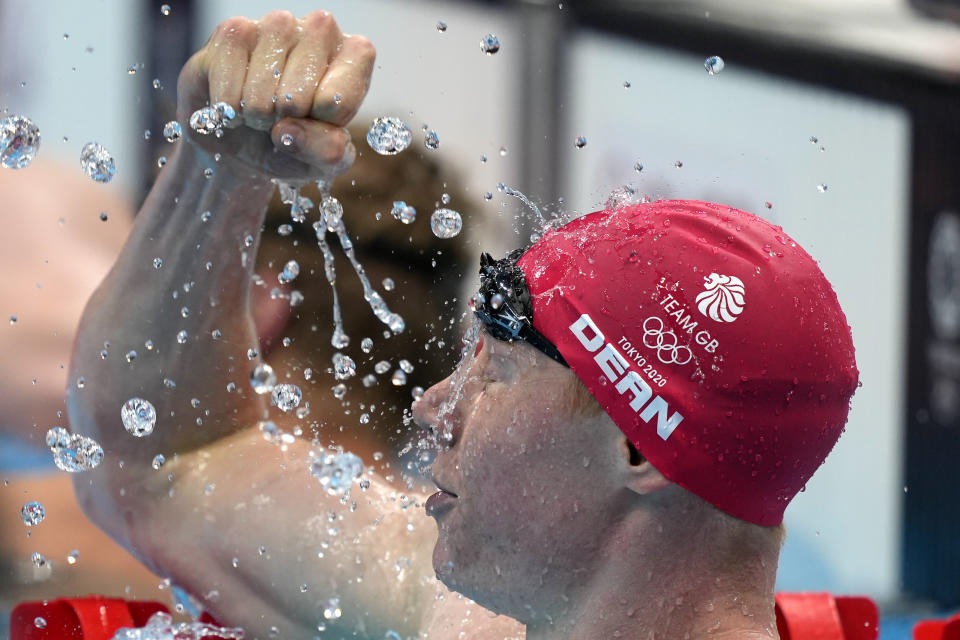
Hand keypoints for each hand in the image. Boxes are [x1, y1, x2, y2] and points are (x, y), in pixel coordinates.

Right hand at [177, 10, 374, 181]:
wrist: (244, 143)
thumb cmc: (294, 143)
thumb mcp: (323, 160)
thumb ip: (327, 152)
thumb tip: (290, 132)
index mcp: (355, 56)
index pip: (340, 98)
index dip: (321, 124)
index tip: (317, 121)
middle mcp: (320, 30)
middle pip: (298, 93)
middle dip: (285, 121)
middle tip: (283, 117)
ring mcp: (277, 25)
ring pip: (262, 88)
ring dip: (256, 114)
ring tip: (260, 110)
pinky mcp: (235, 31)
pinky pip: (228, 81)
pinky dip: (228, 106)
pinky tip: (234, 100)